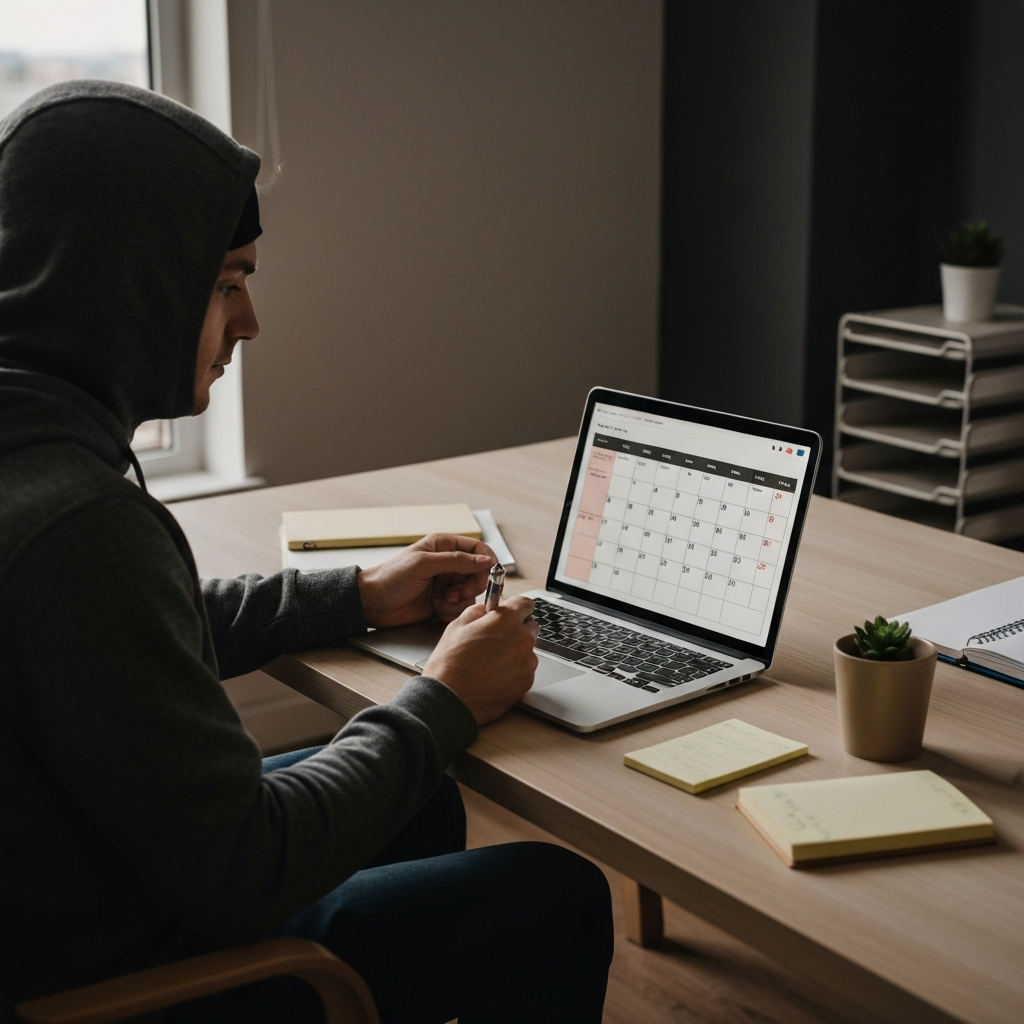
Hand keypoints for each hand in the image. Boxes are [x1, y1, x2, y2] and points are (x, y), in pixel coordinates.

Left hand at [357, 533, 496, 628]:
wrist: (373, 603)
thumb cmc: (391, 578)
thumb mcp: (424, 564)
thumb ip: (456, 560)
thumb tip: (485, 559)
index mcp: (444, 545)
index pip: (478, 549)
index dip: (486, 562)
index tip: (487, 575)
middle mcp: (448, 563)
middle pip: (479, 573)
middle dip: (473, 585)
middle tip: (460, 592)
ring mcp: (446, 583)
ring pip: (472, 592)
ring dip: (460, 599)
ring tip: (442, 600)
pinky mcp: (443, 601)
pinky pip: (461, 607)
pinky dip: (453, 610)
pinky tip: (437, 608)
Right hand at [423, 596, 539, 724]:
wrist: (450, 699)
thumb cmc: (450, 664)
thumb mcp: (457, 625)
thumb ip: (478, 611)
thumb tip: (486, 610)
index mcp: (507, 620)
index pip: (526, 603)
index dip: (516, 607)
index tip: (511, 612)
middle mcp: (523, 639)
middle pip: (530, 627)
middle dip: (516, 630)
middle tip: (496, 639)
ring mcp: (527, 663)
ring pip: (527, 651)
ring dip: (515, 652)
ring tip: (490, 663)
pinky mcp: (527, 683)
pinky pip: (525, 670)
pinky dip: (514, 671)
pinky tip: (494, 676)